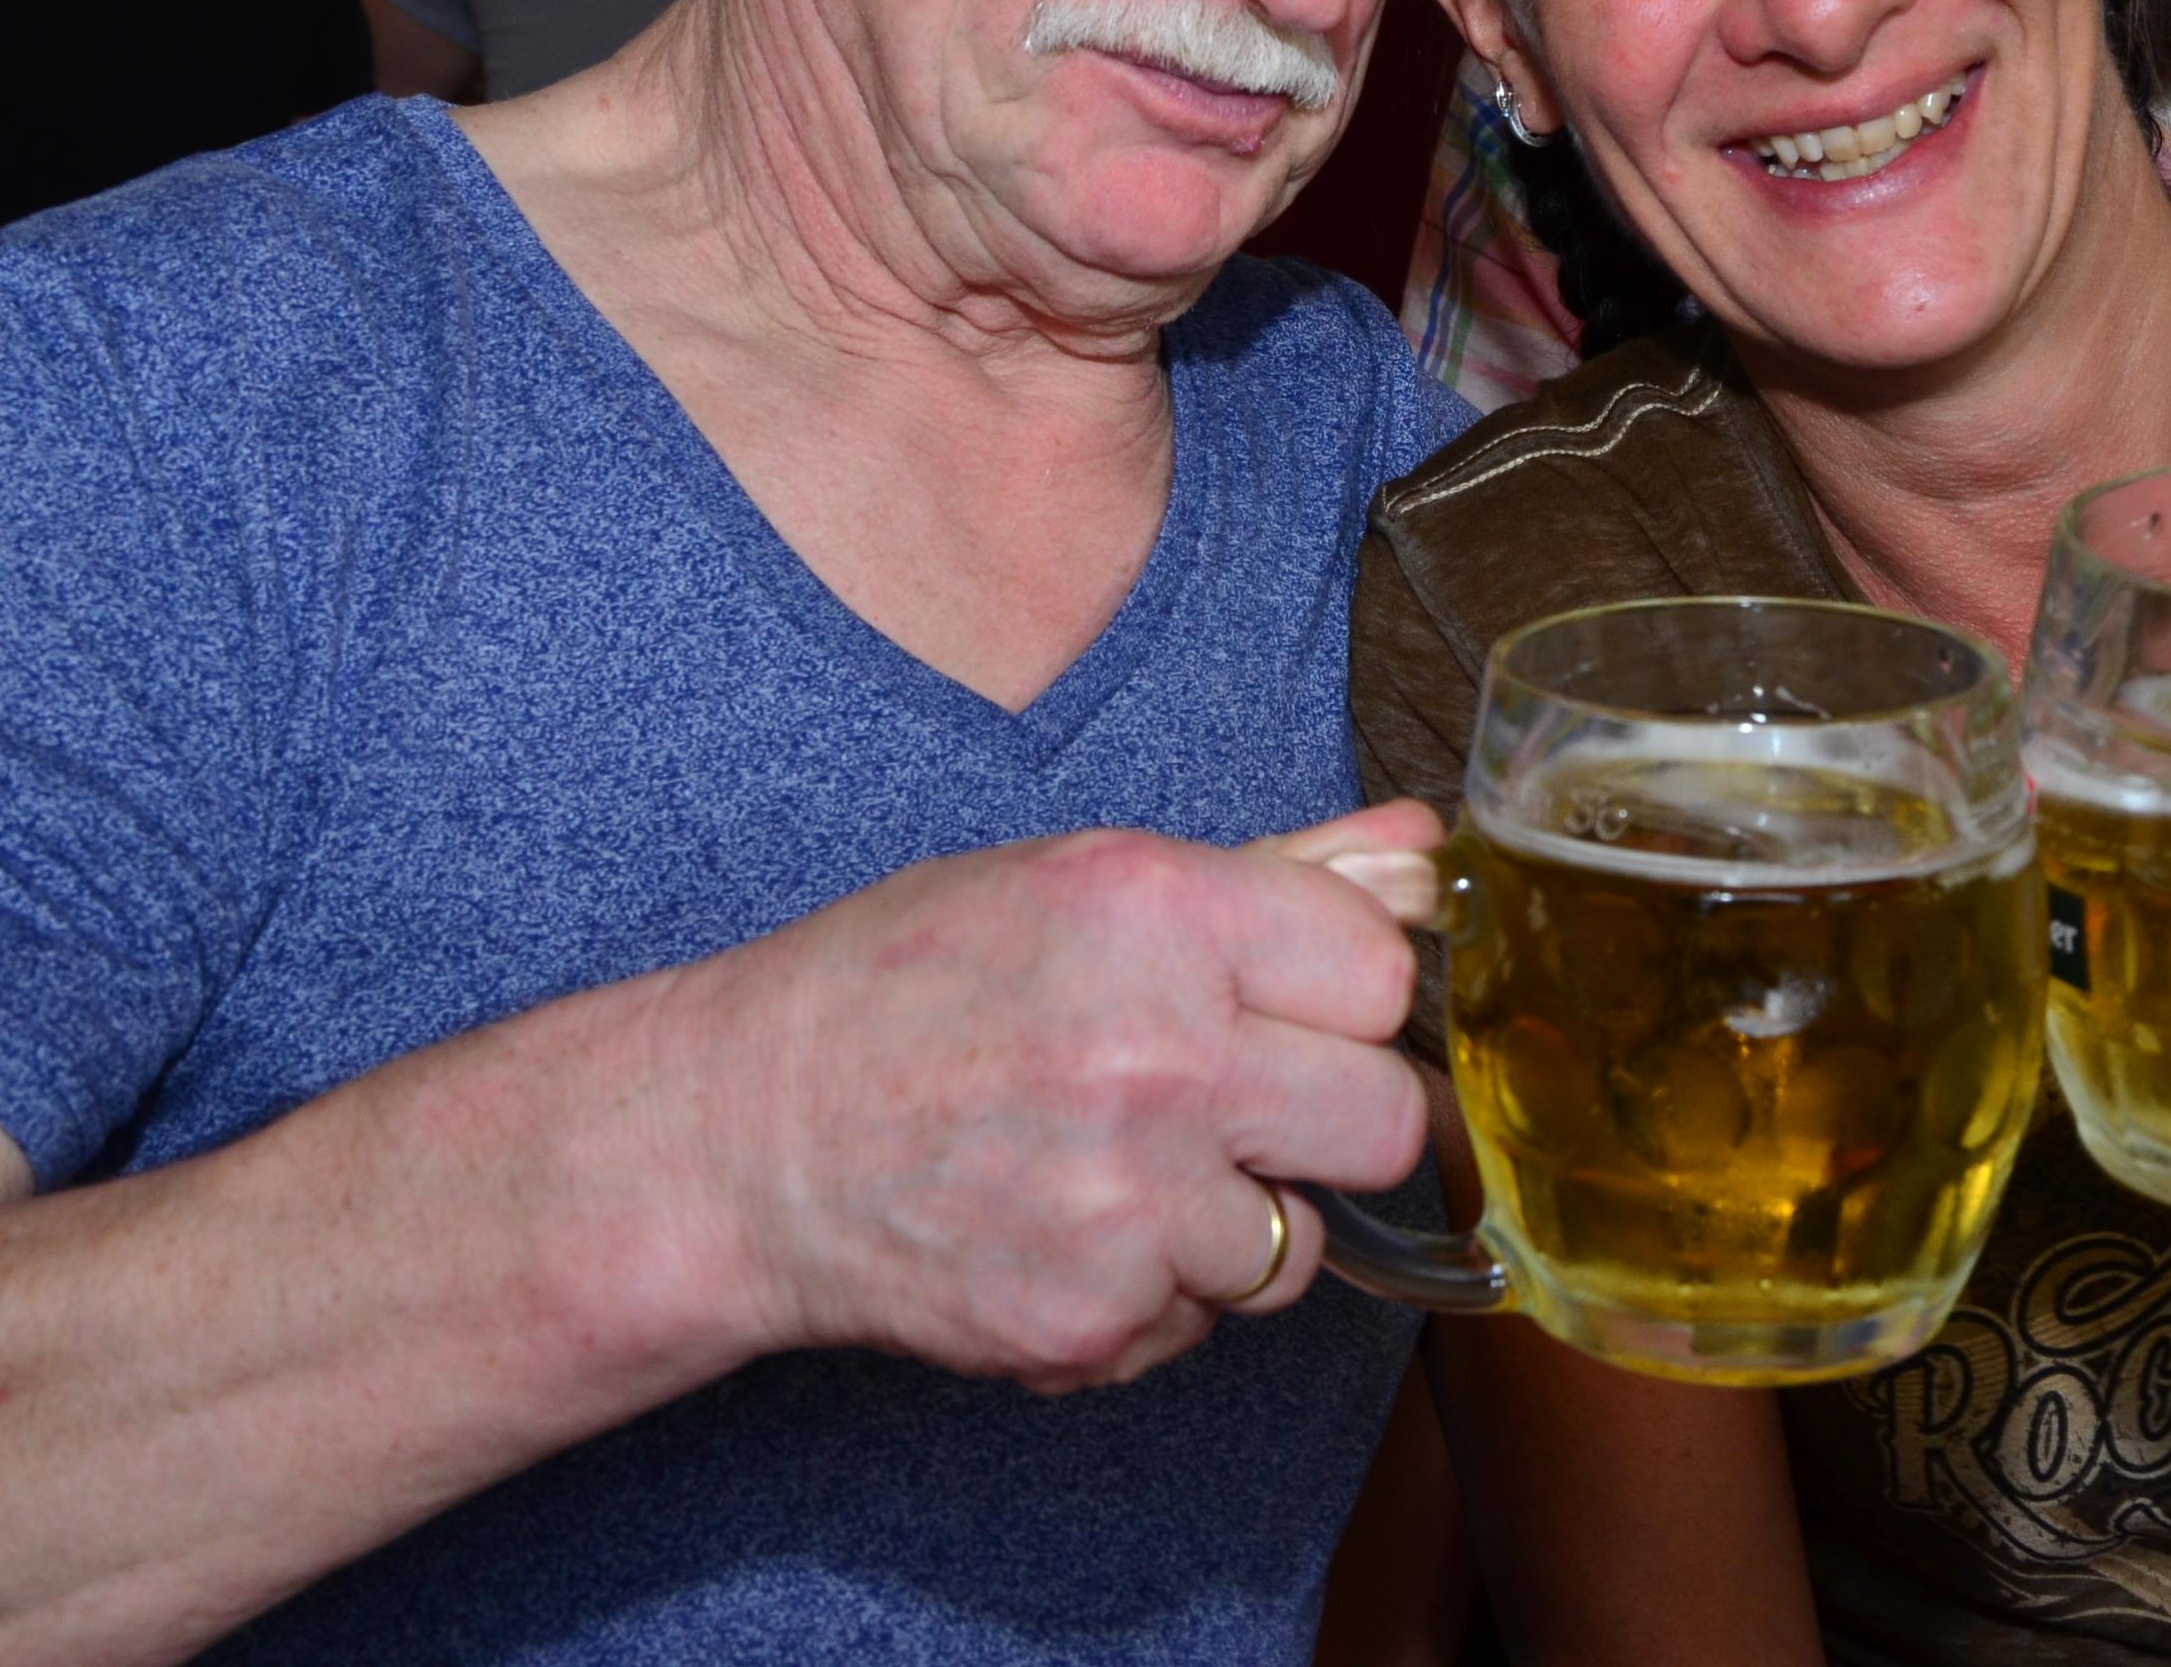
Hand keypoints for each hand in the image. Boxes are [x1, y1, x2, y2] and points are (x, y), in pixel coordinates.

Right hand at [710, 800, 1436, 1395]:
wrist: (746, 1141)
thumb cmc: (902, 987)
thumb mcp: (1073, 880)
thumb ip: (1272, 875)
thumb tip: (1425, 849)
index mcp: (1160, 916)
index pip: (1382, 967)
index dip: (1344, 989)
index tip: (1293, 1000)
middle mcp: (1161, 1059)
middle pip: (1387, 1121)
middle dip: (1331, 1115)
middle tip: (1242, 1100)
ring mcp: (1132, 1205)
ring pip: (1303, 1242)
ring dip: (1240, 1216)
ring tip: (1123, 1166)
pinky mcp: (1097, 1320)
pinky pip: (1204, 1320)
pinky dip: (1155, 1289)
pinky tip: (1064, 1229)